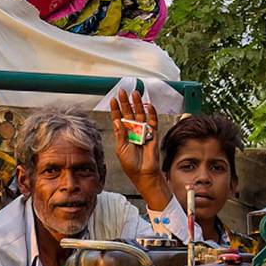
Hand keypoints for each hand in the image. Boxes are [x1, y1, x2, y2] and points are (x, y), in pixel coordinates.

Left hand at [108, 89, 167, 207]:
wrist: (143, 173)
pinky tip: (148, 106)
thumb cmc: (131, 164)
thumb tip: (117, 120)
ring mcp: (143, 132)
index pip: (118, 119)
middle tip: (123, 92)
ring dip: (137, 104)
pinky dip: (151, 113)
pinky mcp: (152, 134)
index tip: (113, 100)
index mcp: (123, 135)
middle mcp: (132, 131)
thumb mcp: (121, 149)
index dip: (116, 109)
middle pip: (129, 113)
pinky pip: (152, 121)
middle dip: (126, 102)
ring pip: (140, 115)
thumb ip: (120, 134)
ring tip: (135, 94)